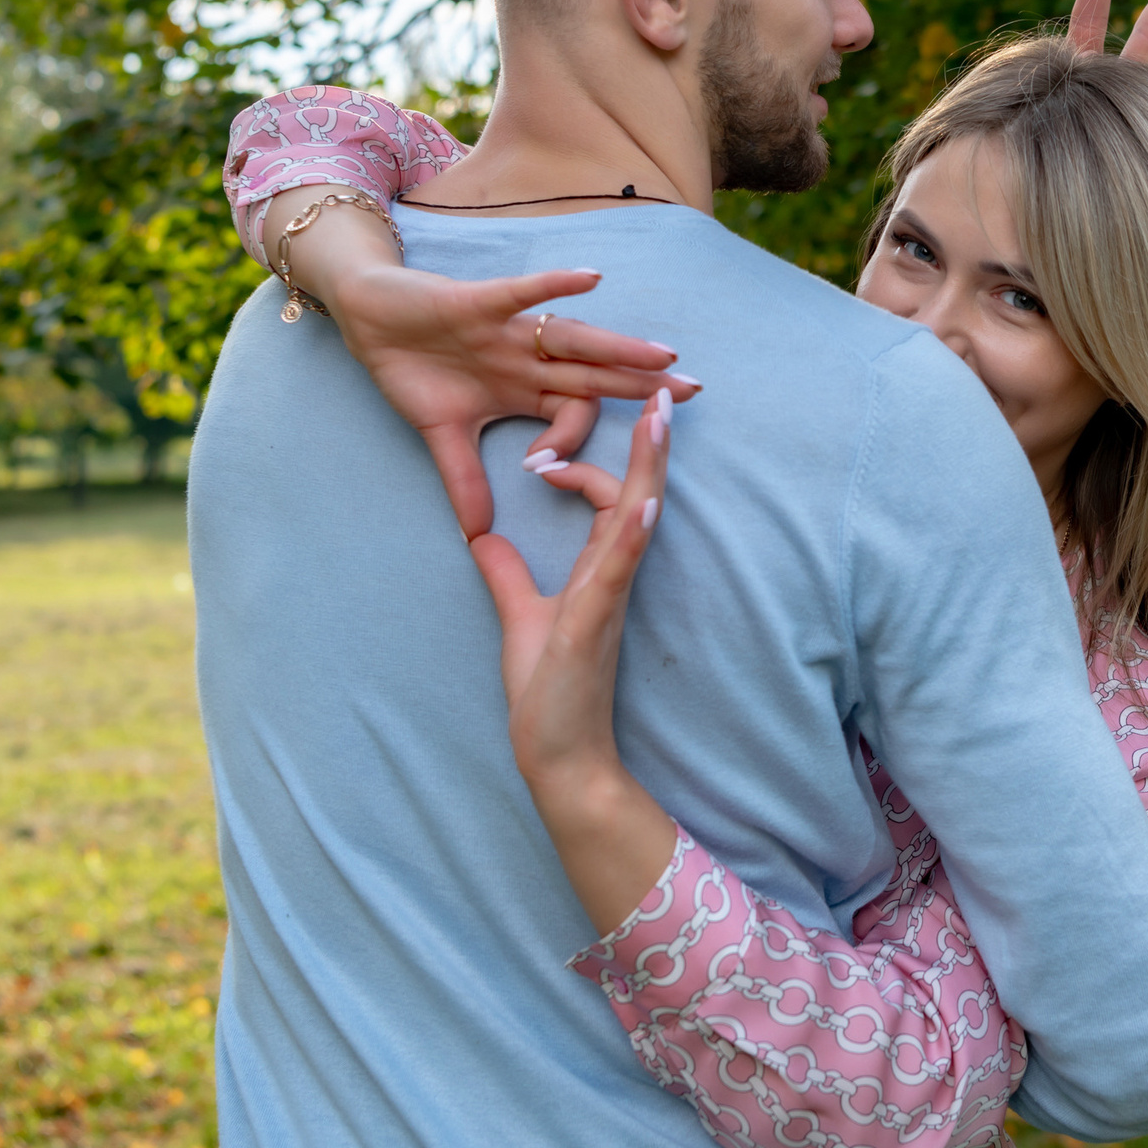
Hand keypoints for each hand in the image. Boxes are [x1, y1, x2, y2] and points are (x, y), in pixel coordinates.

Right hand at [326, 262, 697, 539]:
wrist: (371, 318)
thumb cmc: (412, 368)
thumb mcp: (441, 434)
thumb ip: (465, 479)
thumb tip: (477, 535)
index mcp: (525, 388)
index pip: (571, 412)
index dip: (573, 439)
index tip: (547, 470)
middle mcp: (528, 357)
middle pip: (594, 373)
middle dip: (642, 384)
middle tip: (694, 392)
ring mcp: (509, 329)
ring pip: (574, 338)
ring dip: (616, 346)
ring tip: (661, 353)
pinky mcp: (480, 302)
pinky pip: (524, 293)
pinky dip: (554, 286)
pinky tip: (593, 280)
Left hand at [469, 390, 679, 930]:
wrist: (559, 760)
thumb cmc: (546, 699)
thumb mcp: (518, 618)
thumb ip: (506, 575)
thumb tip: (484, 537)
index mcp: (596, 572)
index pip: (605, 499)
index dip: (584, 467)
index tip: (542, 457)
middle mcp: (611, 575)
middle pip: (637, 492)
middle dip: (648, 441)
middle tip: (662, 386)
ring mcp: (609, 594)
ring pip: (636, 516)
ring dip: (648, 465)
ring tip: (658, 416)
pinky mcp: (598, 619)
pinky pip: (620, 565)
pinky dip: (631, 529)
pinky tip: (642, 498)